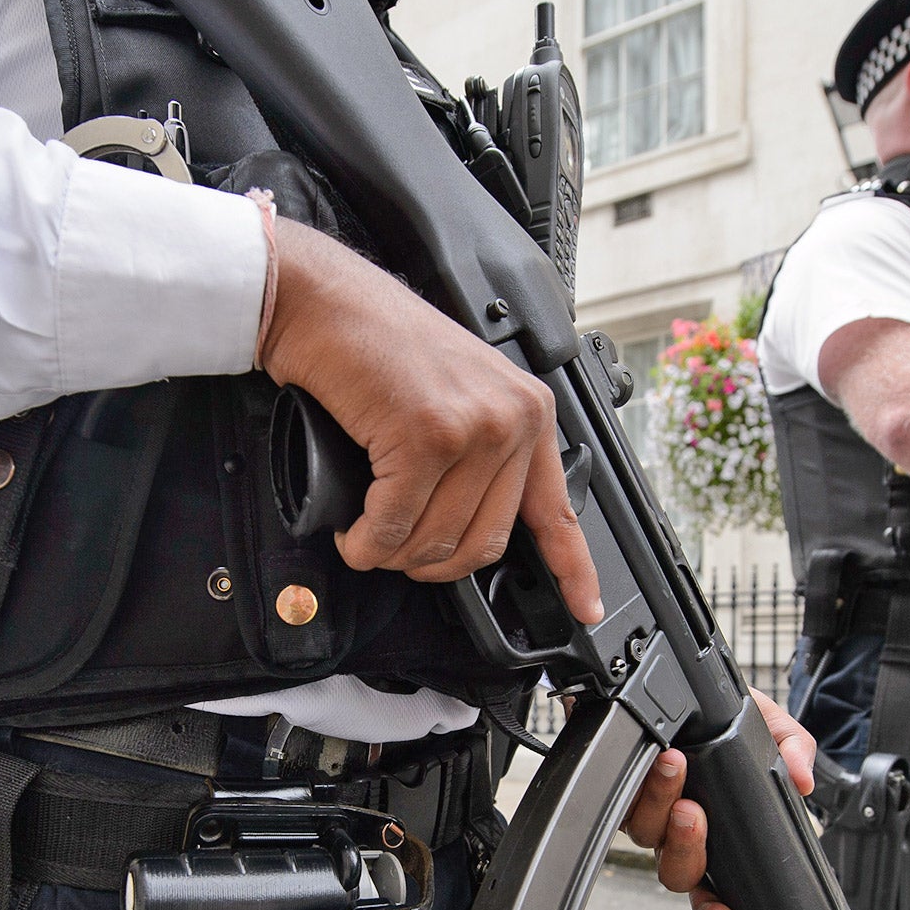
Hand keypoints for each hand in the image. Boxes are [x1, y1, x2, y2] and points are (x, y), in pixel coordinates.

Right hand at [258, 220, 601, 624]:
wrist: (325, 301)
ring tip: (369, 534)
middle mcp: (512, 419)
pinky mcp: (425, 437)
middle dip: (433, 563)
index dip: (572, 570)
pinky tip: (354, 529)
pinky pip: (395, 526)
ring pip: (437, 542)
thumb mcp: (457, 395)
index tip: (584, 608)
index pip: (559, 511)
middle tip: (398, 549)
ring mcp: (472, 428)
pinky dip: (366, 541)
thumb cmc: (376, 344)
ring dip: (391, 554)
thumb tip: (466, 531)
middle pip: (485, 545)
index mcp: (528, 412)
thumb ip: (480, 455)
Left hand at [621, 689, 815, 909]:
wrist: (668, 675)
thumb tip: (803, 779)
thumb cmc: (717, 710)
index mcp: (715, 832)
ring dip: (659, 802)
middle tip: (694, 811)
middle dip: (687, 845)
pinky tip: (650, 758)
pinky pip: (617, 799)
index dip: (714, 908)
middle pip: (677, 870)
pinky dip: (635, 782)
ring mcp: (644, 810)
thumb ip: (790, 746)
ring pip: (644, 833)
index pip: (713, 889)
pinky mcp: (615, 784)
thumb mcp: (765, 722)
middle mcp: (676, 831)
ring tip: (672, 764)